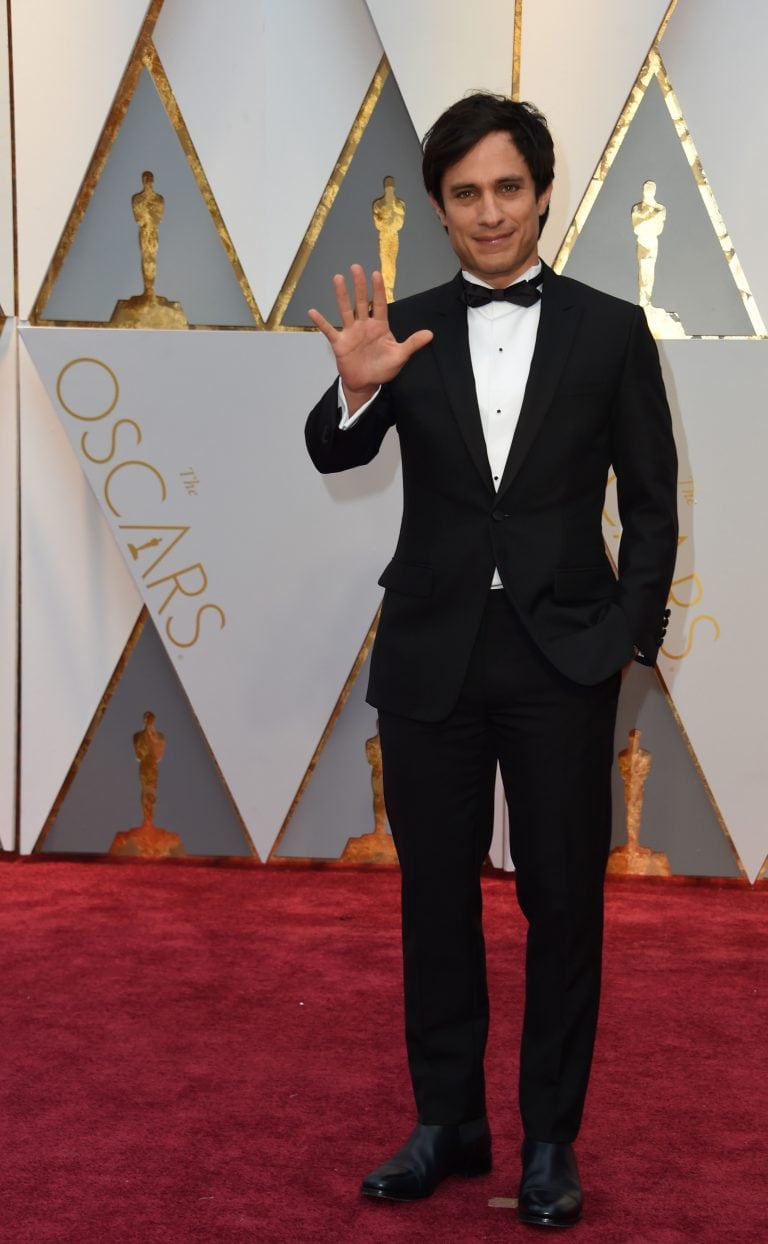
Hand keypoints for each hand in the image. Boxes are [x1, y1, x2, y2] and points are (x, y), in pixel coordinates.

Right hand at [308, 265, 432, 413]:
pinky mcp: (340, 343)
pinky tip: (313, 311)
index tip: (376, 274)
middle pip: (361, 301)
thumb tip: (430, 334)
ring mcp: (351, 333)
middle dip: (359, 285)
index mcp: (379, 326)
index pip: (379, 304)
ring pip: (345, 311)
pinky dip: (321, 322)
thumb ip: (412, 344)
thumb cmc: (383, 369)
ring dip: (341, 295)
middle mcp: (364, 325)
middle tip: (356, 267)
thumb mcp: (400, 356)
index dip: (378, 290)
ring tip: (337, 278)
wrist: (366, 383)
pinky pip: (329, 331)